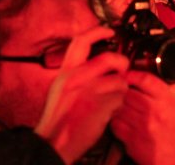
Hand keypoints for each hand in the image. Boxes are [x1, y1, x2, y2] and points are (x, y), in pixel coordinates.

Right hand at [35, 26, 129, 164]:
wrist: (52, 143)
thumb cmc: (57, 119)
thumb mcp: (59, 89)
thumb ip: (75, 74)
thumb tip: (94, 63)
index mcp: (66, 72)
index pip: (81, 41)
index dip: (98, 31)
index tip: (109, 31)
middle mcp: (78, 78)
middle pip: (109, 58)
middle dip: (121, 62)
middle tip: (122, 68)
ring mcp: (91, 91)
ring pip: (119, 80)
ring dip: (119, 90)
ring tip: (110, 98)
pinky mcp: (101, 105)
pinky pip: (120, 98)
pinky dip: (118, 104)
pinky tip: (107, 111)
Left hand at [110, 70, 174, 164]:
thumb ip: (167, 88)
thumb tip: (153, 73)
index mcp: (167, 99)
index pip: (145, 79)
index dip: (133, 74)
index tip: (127, 74)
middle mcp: (154, 111)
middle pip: (128, 92)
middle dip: (123, 89)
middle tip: (121, 89)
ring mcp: (141, 126)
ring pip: (119, 107)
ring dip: (118, 104)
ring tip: (120, 104)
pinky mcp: (132, 140)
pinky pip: (116, 124)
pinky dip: (115, 120)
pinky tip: (121, 119)